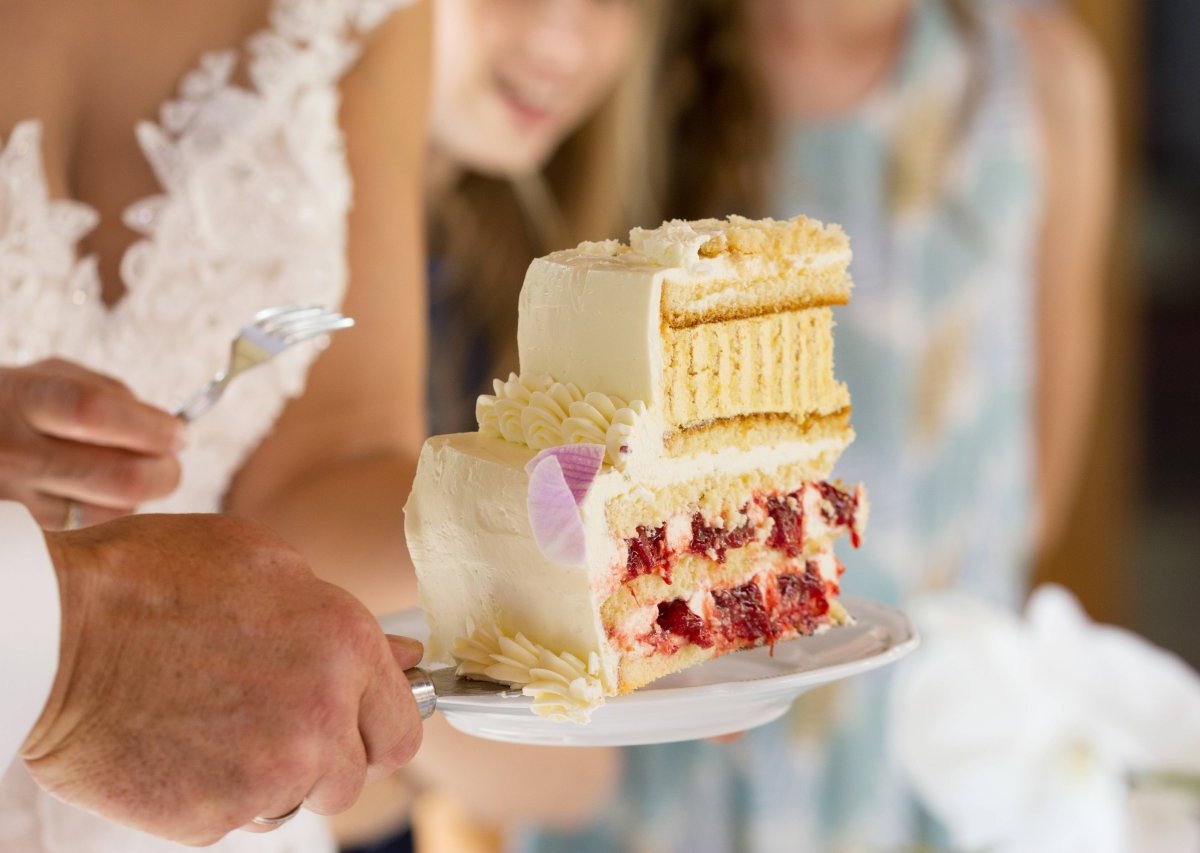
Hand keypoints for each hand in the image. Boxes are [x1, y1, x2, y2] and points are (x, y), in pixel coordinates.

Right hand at [0, 359, 184, 528]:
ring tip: (131, 473)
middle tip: (169, 460)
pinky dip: (112, 514)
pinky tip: (101, 495)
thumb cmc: (21, 403)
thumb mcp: (56, 377)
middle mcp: (14, 452)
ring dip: (139, 496)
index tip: (178, 434)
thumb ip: (113, 396)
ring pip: (111, 512)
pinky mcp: (27, 531)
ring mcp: (16, 499)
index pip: (94, 413)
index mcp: (26, 399)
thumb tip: (167, 432)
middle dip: (163, 472)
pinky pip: (92, 532)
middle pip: (116, 478)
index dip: (149, 427)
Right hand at [22, 514, 423, 845]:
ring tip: (220, 725)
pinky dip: (215, 794)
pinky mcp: (211, 818)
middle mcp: (320, 716)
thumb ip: (341, 618)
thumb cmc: (153, 581)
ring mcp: (267, 774)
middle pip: (357, 775)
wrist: (55, 632)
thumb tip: (402, 656)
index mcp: (345, 646)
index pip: (404, 726)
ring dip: (272, 777)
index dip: (379, 726)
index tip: (357, 723)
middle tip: (280, 724)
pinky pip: (236, 819)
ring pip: (298, 800)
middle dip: (329, 757)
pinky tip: (183, 745)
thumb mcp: (264, 562)